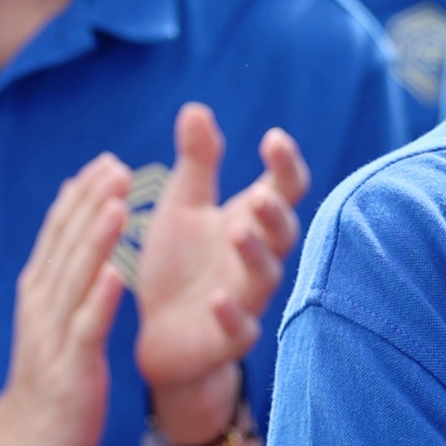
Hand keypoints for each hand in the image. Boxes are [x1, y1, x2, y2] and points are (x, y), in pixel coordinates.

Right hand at [0, 159, 131, 445]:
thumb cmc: (49, 381)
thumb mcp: (54, 321)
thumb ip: (64, 275)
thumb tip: (76, 225)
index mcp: (40, 291)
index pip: (59, 234)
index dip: (82, 197)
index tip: (107, 162)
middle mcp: (43, 305)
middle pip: (67, 245)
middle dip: (92, 204)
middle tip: (119, 166)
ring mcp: (54, 335)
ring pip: (77, 278)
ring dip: (97, 238)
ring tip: (119, 203)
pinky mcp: (70, 368)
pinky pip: (87, 328)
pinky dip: (100, 299)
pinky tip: (118, 273)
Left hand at [131, 106, 308, 418]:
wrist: (161, 333)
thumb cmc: (180, 264)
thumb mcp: (182, 207)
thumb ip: (197, 163)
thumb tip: (196, 108)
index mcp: (250, 220)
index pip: (283, 188)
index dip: (285, 165)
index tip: (273, 138)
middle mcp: (257, 258)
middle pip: (283, 232)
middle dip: (275, 213)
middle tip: (260, 194)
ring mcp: (247, 298)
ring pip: (265, 276)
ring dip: (256, 255)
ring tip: (239, 232)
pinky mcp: (228, 338)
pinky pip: (240, 328)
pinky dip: (231, 314)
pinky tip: (218, 299)